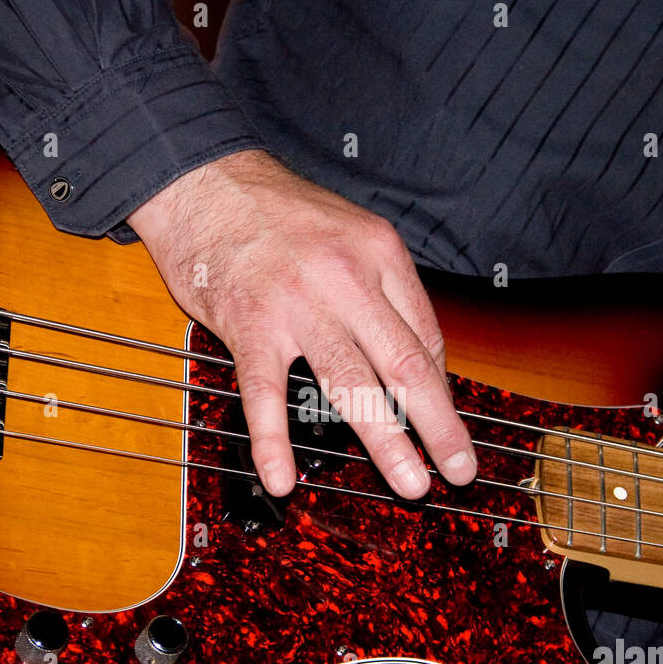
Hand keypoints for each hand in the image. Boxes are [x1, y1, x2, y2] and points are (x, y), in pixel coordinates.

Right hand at [126, 150, 476, 498]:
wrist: (203, 179)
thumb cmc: (277, 212)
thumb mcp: (350, 231)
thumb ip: (382, 290)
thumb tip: (414, 355)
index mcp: (379, 254)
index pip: (425, 335)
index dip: (442, 391)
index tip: (448, 427)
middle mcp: (346, 278)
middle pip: (405, 365)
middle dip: (439, 426)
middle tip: (459, 470)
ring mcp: (297, 303)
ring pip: (350, 385)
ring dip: (386, 442)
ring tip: (410, 484)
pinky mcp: (248, 324)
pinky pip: (264, 393)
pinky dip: (273, 442)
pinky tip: (282, 478)